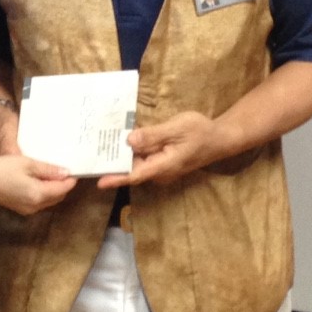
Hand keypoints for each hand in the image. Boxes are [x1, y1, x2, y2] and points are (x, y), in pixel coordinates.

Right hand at [0, 154, 75, 214]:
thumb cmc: (2, 169)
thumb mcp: (27, 164)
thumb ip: (48, 170)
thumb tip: (66, 173)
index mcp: (39, 195)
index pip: (63, 189)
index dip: (70, 179)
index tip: (73, 168)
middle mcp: (36, 206)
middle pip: (58, 196)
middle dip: (63, 185)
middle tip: (61, 168)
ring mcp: (28, 209)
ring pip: (49, 200)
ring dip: (53, 189)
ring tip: (50, 172)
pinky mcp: (21, 209)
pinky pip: (39, 201)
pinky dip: (44, 192)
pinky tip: (38, 180)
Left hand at [97, 111, 226, 188]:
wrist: (219, 138)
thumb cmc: (200, 132)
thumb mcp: (176, 129)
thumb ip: (152, 135)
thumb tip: (129, 140)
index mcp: (164, 166)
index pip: (136, 175)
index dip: (117, 178)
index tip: (99, 182)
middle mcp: (160, 171)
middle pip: (133, 169)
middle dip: (113, 163)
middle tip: (92, 153)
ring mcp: (161, 167)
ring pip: (137, 163)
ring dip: (122, 155)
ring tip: (100, 144)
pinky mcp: (162, 161)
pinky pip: (144, 158)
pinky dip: (132, 150)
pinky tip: (120, 139)